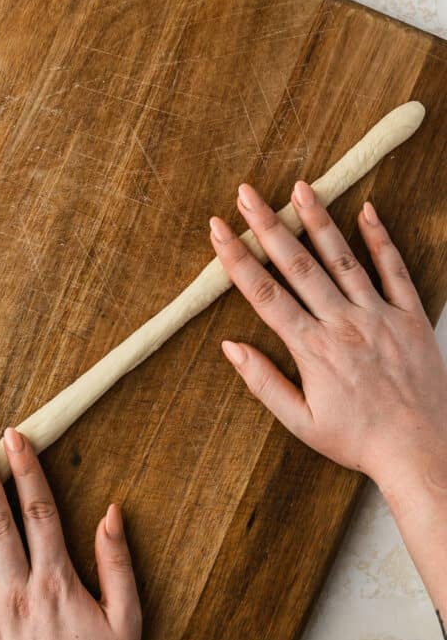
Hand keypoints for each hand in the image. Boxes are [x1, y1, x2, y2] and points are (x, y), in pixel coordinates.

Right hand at [209, 181, 446, 494]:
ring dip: (318, 221)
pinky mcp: (410, 317)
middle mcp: (343, 324)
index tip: (218, 230)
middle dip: (268, 226)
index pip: (264, 294)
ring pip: (343, 259)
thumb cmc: (358, 441)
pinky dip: (380, 240)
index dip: (237, 259)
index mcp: (312, 350)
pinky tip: (366, 211)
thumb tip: (230, 347)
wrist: (421, 451)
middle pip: (298, 266)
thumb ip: (264, 382)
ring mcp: (379, 316)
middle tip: (246, 193)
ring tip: (299, 188)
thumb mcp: (301, 422)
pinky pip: (394, 271)